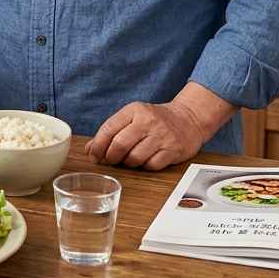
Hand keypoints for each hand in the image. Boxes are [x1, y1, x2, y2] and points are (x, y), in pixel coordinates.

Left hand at [86, 82, 237, 169]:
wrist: (189, 119)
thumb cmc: (155, 120)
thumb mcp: (132, 117)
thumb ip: (112, 131)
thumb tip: (89, 148)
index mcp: (134, 110)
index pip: (108, 129)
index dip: (97, 146)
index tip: (93, 155)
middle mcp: (147, 122)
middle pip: (119, 145)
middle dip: (110, 157)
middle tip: (109, 160)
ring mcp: (162, 136)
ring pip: (134, 158)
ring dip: (128, 162)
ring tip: (130, 158)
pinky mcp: (173, 150)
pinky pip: (151, 166)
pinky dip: (145, 166)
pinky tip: (146, 159)